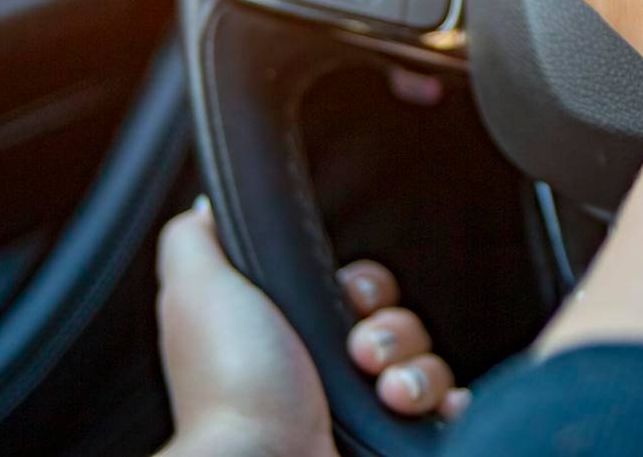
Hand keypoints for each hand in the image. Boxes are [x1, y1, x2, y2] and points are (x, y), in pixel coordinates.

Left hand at [155, 200, 468, 456]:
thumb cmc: (228, 389)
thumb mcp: (198, 292)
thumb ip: (198, 242)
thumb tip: (207, 208)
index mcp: (289, 340)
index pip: (358, 294)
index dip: (365, 288)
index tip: (352, 298)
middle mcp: (327, 377)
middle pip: (398, 324)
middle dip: (394, 327)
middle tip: (360, 351)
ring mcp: (361, 414)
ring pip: (425, 363)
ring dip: (416, 368)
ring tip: (385, 390)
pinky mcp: (393, 442)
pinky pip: (445, 407)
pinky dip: (443, 403)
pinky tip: (414, 406)